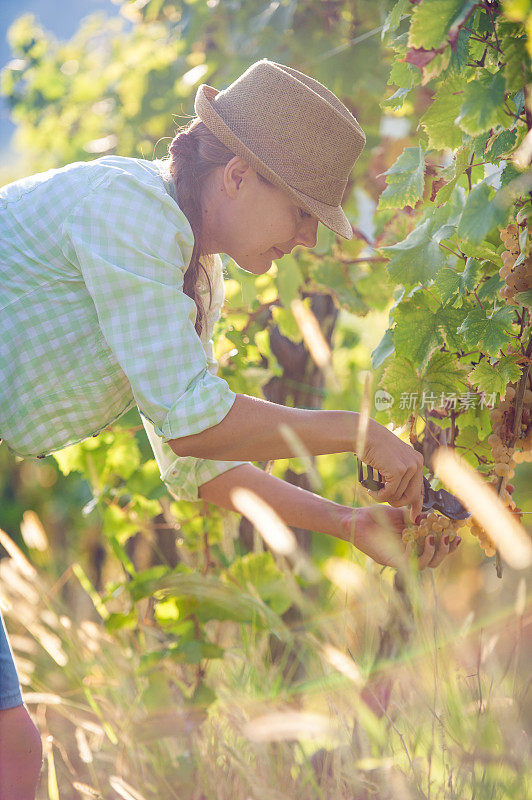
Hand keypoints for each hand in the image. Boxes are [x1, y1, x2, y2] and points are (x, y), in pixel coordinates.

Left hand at [343, 505, 460, 570]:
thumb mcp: (402, 515)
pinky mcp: (390, 560)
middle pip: (435, 561)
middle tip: (448, 538)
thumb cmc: (378, 516)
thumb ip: (418, 517)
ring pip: (424, 565)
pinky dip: (414, 553)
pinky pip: (407, 563)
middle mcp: (410, 554)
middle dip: (445, 551)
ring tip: (432, 537)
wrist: (357, 519)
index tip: (458, 535)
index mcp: (416, 544)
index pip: (438, 550)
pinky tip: (413, 541)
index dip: (450, 545)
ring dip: (432, 553)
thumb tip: (435, 518)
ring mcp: (401, 559)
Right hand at [359, 419, 424, 522]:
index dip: (416, 505)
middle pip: (411, 496)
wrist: (364, 435)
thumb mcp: (390, 463)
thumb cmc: (373, 449)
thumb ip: (399, 477)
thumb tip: (404, 498)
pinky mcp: (399, 470)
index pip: (420, 489)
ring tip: (372, 488)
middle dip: (396, 502)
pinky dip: (378, 495)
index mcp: (417, 461)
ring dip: (382, 496)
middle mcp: (417, 463)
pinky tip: (370, 489)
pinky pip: (389, 493)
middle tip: (381, 498)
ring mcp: (409, 466)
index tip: (413, 517)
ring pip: (398, 496)